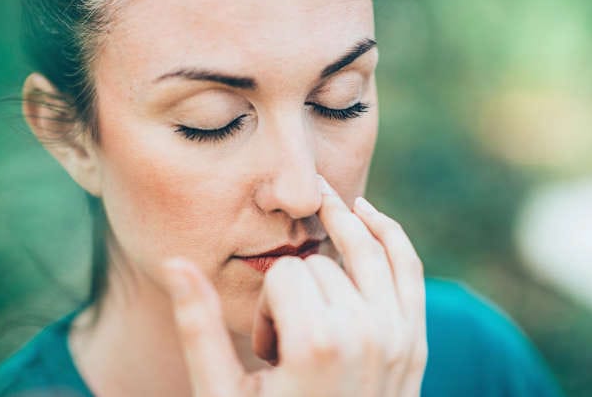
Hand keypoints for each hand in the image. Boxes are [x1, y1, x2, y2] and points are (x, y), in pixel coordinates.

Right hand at [162, 174, 427, 396]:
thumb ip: (199, 327)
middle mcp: (366, 334)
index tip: (268, 352)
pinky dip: (390, 233)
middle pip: (319, 265)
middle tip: (289, 346)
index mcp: (317, 345)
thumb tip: (176, 262)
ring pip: (366, 249)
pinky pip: (409, 267)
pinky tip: (367, 213)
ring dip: (338, 233)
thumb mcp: (222, 393)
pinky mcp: (415, 341)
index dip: (265, 308)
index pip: (283, 276)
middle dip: (296, 294)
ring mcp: (398, 336)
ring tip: (318, 214)